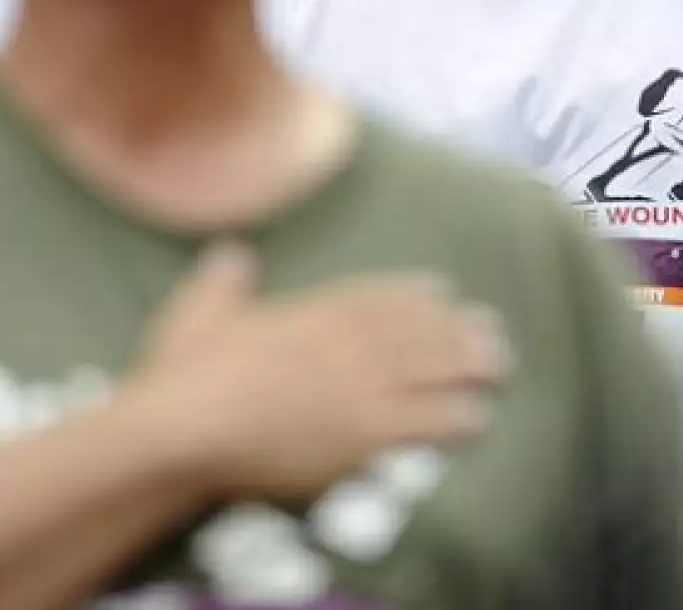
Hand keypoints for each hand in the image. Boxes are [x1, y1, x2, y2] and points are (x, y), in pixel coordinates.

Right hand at [129, 243, 509, 500]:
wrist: (186, 425)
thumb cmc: (183, 372)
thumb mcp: (199, 309)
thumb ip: (222, 278)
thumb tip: (230, 251)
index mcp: (316, 310)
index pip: (384, 296)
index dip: (421, 297)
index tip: (447, 296)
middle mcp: (350, 341)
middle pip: (422, 330)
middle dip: (461, 331)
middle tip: (494, 335)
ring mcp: (362, 384)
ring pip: (434, 369)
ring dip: (471, 368)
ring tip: (498, 371)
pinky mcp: (365, 432)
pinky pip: (426, 420)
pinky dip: (456, 417)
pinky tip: (478, 420)